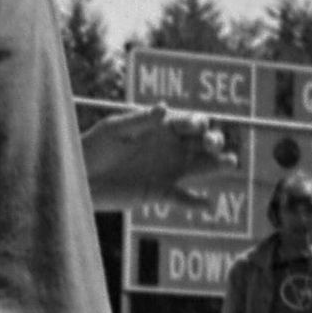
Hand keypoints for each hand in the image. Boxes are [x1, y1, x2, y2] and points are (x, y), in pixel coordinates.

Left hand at [80, 107, 231, 204]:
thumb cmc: (95, 146)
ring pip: (201, 167)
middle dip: (213, 140)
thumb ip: (140, 120)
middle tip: (213, 143)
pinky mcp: (161, 192)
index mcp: (161, 127)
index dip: (196, 122)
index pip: (188, 121)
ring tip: (231, 163)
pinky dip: (195, 202)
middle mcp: (170, 147)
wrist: (80, 178)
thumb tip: (164, 107)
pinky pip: (183, 197)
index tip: (196, 126)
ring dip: (217, 165)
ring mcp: (168, 170)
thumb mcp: (115, 129)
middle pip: (202, 142)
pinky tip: (206, 205)